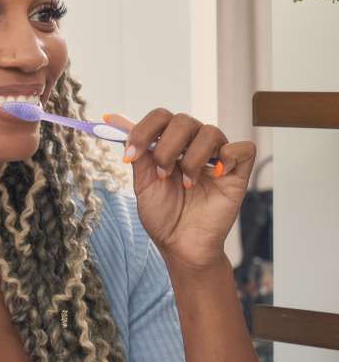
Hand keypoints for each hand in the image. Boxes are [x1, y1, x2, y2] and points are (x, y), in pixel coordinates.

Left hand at [104, 110, 255, 269]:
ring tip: (187, 183)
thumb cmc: (163, 216)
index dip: (143, 130)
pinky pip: (243, 148)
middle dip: (167, 147)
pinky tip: (217, 175)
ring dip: (193, 158)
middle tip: (163, 173)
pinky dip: (229, 157)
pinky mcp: (238, 172)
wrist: (181, 244)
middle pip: (183, 120)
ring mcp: (216, 157)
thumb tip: (119, 123)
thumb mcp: (143, 184)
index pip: (160, 117)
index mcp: (169, 145)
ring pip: (210, 131)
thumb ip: (138, 155)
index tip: (130, 155)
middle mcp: (193, 146)